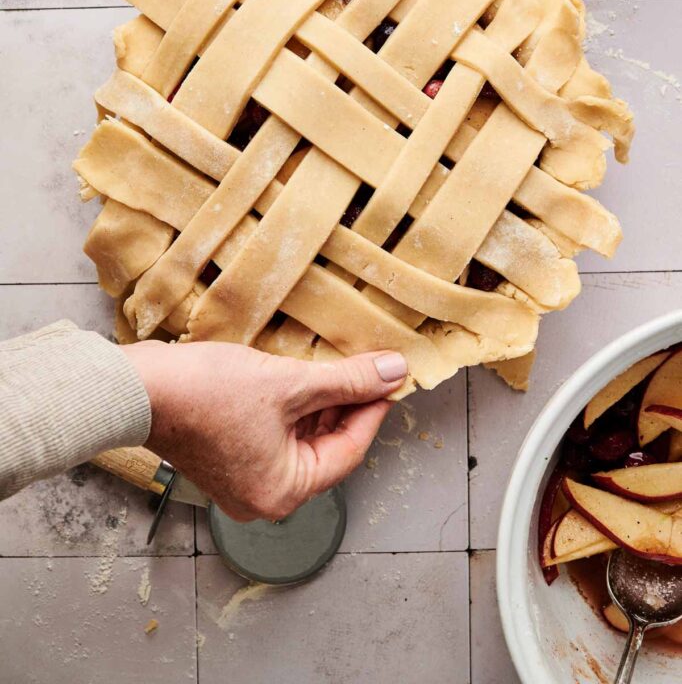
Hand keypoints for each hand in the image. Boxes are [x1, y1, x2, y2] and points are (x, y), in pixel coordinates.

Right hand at [122, 341, 407, 520]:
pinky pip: (275, 435)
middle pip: (324, 447)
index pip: (349, 449)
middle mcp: (263, 497)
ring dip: (320, 404)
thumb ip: (347, 381)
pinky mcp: (225, 458)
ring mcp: (241, 480)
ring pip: (300, 439)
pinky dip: (292, 409)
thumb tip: (394, 373)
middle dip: (346, 405)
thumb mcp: (289, 383)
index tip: (391, 378)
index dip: (373, 408)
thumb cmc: (206, 393)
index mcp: (282, 491)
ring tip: (339, 368)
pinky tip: (303, 376)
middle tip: (369, 369)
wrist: (139, 387)